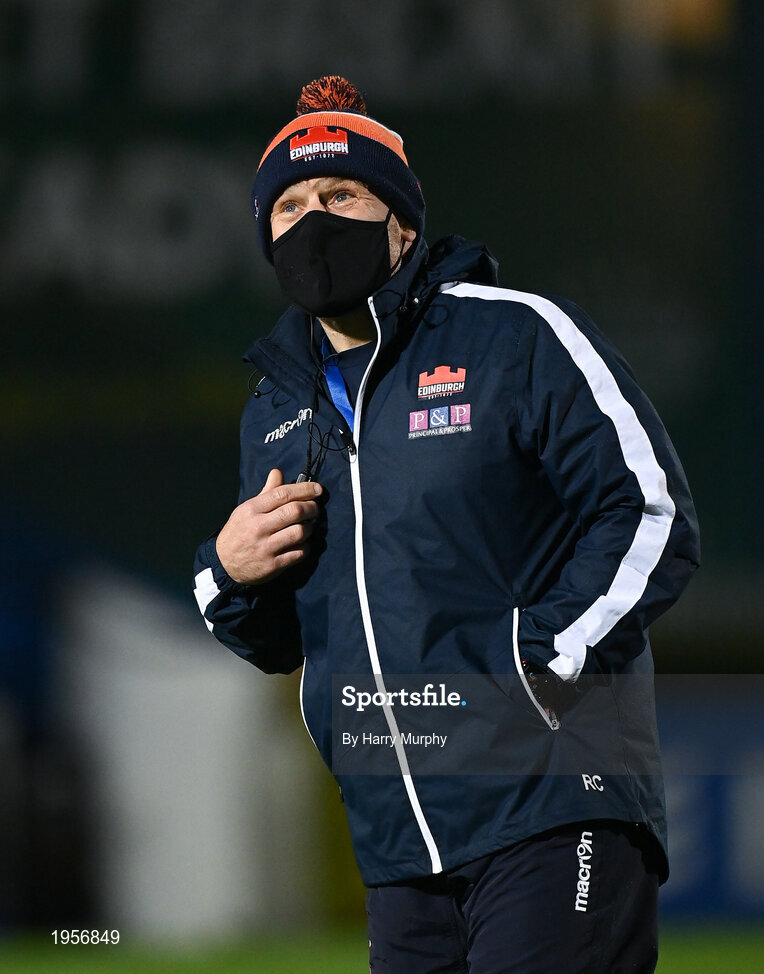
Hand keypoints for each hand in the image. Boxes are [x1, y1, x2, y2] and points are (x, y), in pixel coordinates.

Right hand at [216, 469, 323, 584]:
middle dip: (311, 508)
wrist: (224, 563)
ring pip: (300, 532)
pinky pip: (299, 553)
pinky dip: (306, 546)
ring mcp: (266, 547)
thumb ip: (266, 492)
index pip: (283, 494)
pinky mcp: (272, 565)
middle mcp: (258, 527)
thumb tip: (278, 472)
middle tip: (315, 509)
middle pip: (294, 511)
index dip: (304, 489)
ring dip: (310, 528)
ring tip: (309, 526)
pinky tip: (303, 543)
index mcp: (251, 509)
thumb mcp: (246, 509)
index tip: (317, 489)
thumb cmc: (238, 532)